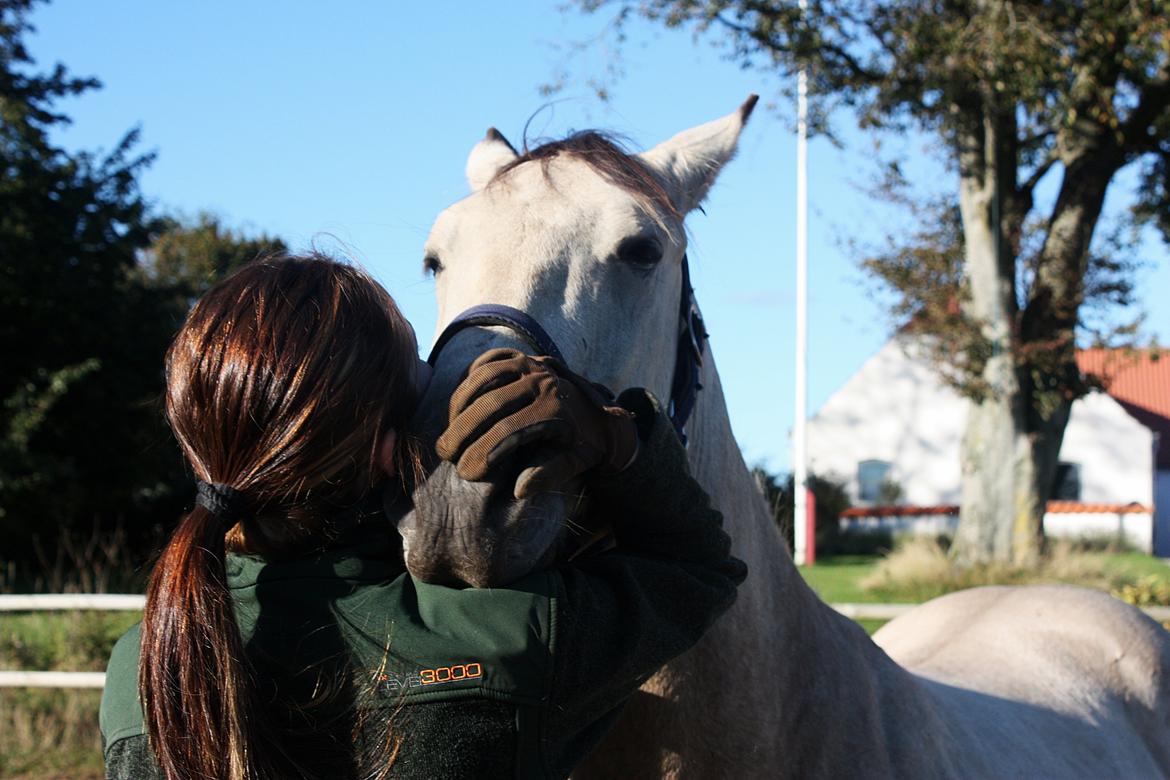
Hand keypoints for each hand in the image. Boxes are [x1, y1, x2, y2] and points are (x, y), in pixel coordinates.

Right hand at [436, 348, 637, 497]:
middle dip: (462, 431)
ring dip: (459, 403)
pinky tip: (460, 400)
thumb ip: (549, 474)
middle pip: (490, 405)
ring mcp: (532, 365)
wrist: (603, 416)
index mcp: (556, 411)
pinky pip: (489, 361)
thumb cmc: (584, 446)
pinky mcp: (523, 357)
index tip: (465, 472)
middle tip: (445, 453)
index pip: (509, 433)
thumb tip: (519, 488)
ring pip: (484, 378)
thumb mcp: (574, 463)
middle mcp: (543, 382)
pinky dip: (470, 376)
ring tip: (449, 428)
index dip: (483, 453)